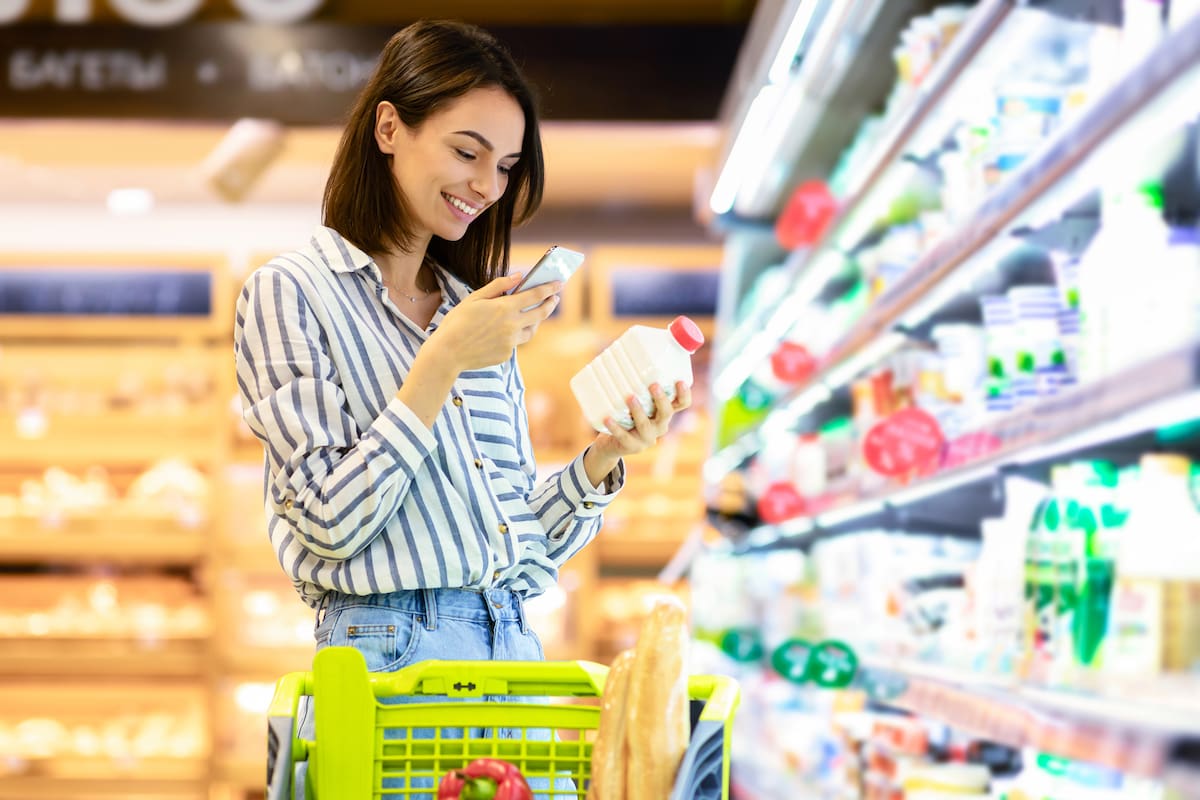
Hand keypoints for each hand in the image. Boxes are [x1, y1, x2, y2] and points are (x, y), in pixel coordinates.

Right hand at [429, 273, 560, 370]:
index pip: (535, 295)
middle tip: (555, 298)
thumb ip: (498, 286)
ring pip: (532, 330)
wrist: (448, 353)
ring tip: (536, 314)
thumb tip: (518, 276)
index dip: (549, 288)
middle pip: (540, 313)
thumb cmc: (457, 322)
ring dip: (536, 321)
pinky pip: (516, 343)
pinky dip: (515, 335)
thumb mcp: (474, 298)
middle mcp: (512, 325)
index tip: (559, 283)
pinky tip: (506, 331)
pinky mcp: (507, 354)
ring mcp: (511, 342)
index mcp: (504, 308)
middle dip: (550, 303)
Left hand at [592, 381, 691, 459]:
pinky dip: (615, 426)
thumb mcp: (637, 402)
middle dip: (661, 399)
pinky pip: (623, 436)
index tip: (679, 381)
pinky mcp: (631, 446)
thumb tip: (623, 348)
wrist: (613, 444)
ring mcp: (646, 438)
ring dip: (638, 410)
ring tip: (630, 397)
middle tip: (653, 385)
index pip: (682, 404)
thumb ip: (637, 384)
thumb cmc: (627, 416)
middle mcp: (659, 426)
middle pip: (666, 413)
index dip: (683, 394)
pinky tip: (608, 418)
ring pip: (645, 425)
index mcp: (664, 414)